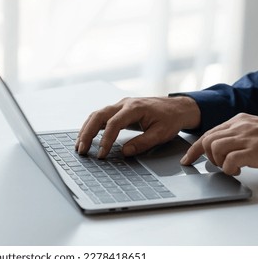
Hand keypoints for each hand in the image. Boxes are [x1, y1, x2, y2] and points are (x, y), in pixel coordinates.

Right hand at [76, 96, 200, 158]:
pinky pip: (101, 117)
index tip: (101, 154)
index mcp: (135, 108)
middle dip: (87, 133)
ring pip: (96, 115)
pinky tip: (86, 138)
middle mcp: (124, 104)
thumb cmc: (171, 119)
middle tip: (81, 149)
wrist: (178, 107)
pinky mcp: (119, 110)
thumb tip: (124, 152)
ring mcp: (120, 105)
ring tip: (79, 145)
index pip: (114, 124)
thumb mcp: (161, 134)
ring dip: (86, 130)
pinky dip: (92, 127)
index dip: (105, 140)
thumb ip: (142, 143)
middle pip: (98, 115)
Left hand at [181, 113, 257, 175]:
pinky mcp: (254, 151)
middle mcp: (239, 127)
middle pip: (206, 140)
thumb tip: (222, 149)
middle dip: (206, 156)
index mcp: (239, 120)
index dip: (194, 149)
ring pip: (214, 149)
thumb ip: (239, 135)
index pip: (208, 133)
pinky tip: (239, 171)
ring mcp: (246, 138)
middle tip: (218, 165)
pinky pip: (229, 161)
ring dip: (217, 162)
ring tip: (230, 167)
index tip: (186, 160)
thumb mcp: (256, 129)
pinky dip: (229, 169)